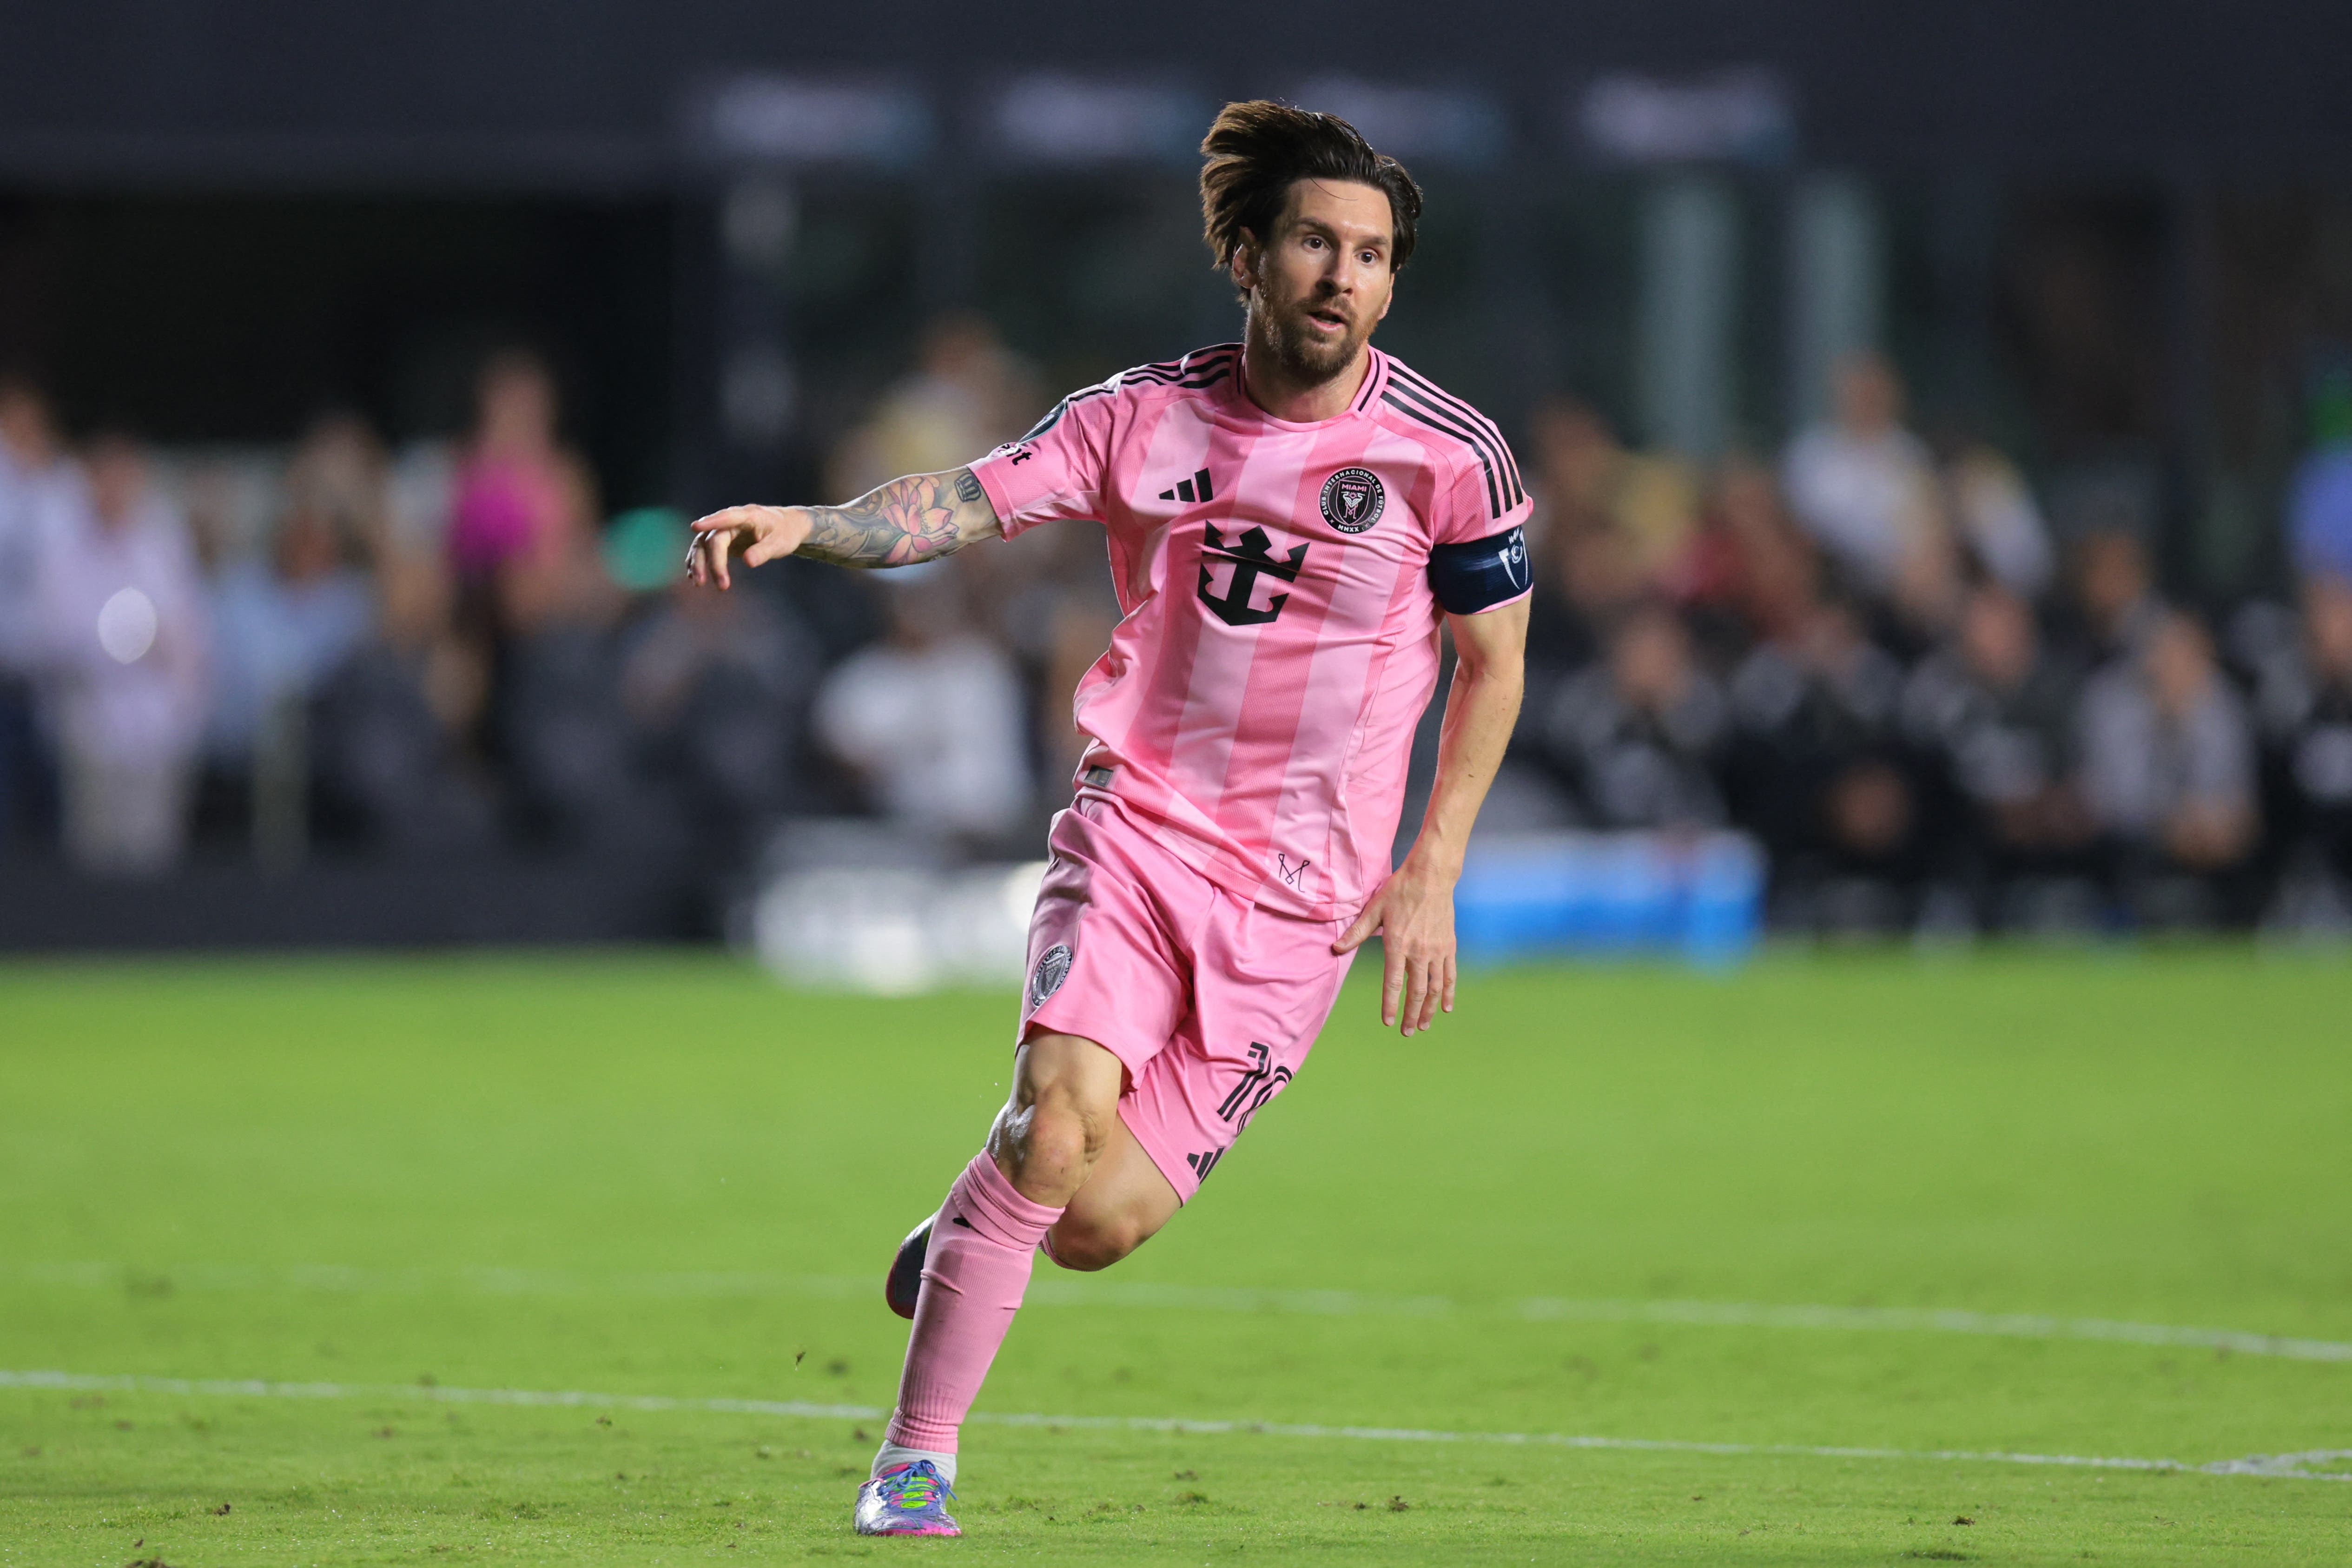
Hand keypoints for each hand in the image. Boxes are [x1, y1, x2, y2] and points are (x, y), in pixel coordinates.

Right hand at [685, 505, 812, 589]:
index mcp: (747, 516)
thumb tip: (747, 562)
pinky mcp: (722, 541)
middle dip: (710, 561)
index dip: (710, 522)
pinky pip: (705, 550)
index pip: (726, 518)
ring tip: (698, 584)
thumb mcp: (780, 543)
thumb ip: (764, 551)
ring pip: (703, 544)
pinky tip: (693, 577)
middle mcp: (731, 522)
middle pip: (712, 538)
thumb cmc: (785, 532)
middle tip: (714, 584)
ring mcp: (724, 531)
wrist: (787, 526)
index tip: (694, 527)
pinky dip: (698, 562)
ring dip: (698, 563)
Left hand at [1332, 857, 1457, 1037]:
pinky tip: (1446, 1008)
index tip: (1387, 1021)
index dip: (1390, 1004)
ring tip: (1424, 1026)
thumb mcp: (1373, 909)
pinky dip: (1448, 993)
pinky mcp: (1449, 946)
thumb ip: (1356, 933)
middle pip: (1417, 992)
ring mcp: (1437, 950)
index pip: (1393, 982)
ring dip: (1429, 1009)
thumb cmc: (1399, 891)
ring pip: (1434, 987)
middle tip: (1407, 1032)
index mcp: (1398, 944)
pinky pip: (1450, 975)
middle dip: (1412, 1015)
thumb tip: (1335, 948)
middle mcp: (1419, 951)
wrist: (1431, 877)